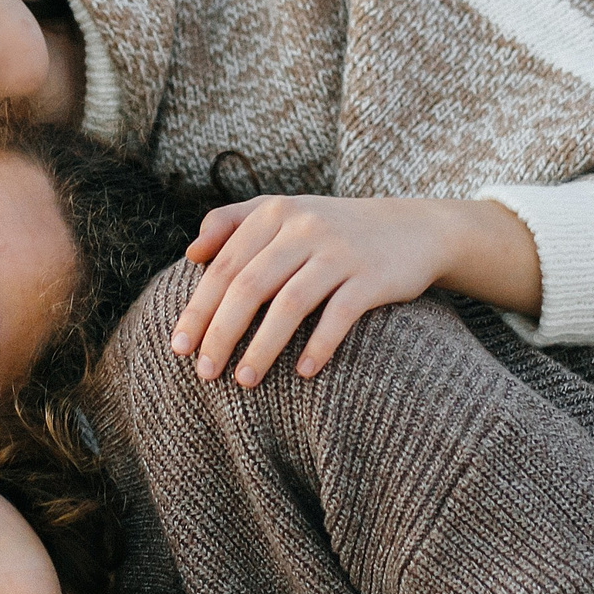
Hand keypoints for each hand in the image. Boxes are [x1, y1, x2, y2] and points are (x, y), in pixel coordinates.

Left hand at [172, 195, 541, 384]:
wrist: (414, 228)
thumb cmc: (334, 230)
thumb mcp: (285, 213)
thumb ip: (233, 222)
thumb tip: (191, 254)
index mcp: (274, 213)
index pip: (224, 266)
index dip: (198, 308)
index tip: (179, 347)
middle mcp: (304, 227)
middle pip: (250, 286)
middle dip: (221, 333)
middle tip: (205, 373)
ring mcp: (340, 251)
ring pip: (290, 304)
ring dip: (263, 347)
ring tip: (245, 380)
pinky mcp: (374, 277)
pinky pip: (339, 315)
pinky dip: (319, 345)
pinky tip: (303, 373)